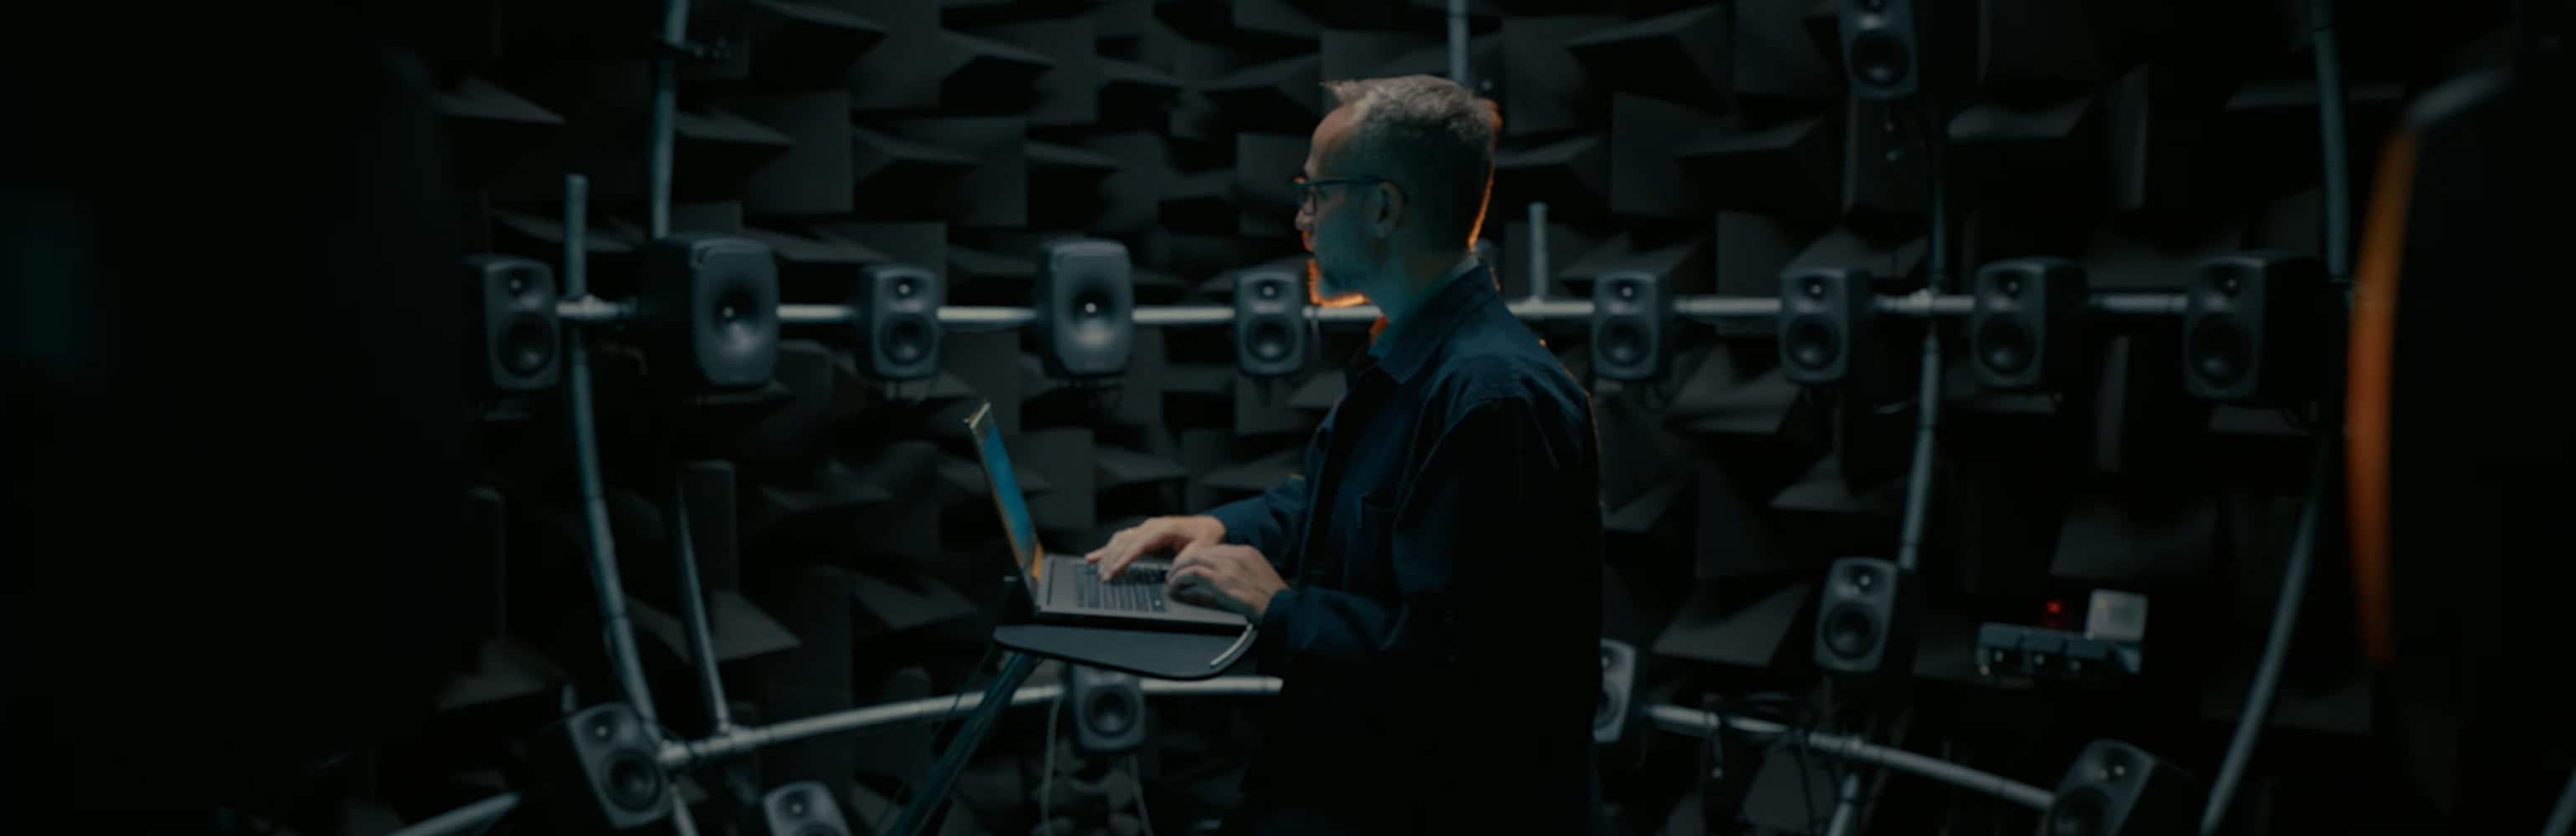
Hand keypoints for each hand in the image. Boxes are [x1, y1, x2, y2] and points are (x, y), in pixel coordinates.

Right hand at [1085, 515, 1226, 579]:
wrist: (1209, 526)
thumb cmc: (1206, 537)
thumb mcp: (1201, 549)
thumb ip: (1184, 561)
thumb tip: (1170, 575)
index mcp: (1163, 529)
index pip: (1138, 545)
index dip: (1124, 559)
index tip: (1113, 572)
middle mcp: (1150, 526)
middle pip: (1124, 542)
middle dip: (1112, 560)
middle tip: (1103, 578)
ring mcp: (1145, 529)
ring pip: (1119, 540)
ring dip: (1107, 555)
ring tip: (1098, 571)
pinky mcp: (1143, 534)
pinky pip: (1121, 541)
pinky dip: (1107, 550)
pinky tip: (1093, 557)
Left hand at [1166, 542, 1288, 620]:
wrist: (1282, 607)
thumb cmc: (1272, 599)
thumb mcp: (1257, 577)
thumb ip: (1238, 574)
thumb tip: (1217, 582)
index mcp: (1246, 552)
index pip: (1215, 549)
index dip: (1199, 557)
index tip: (1190, 566)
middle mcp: (1236, 554)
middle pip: (1201, 551)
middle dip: (1184, 561)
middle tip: (1174, 572)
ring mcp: (1228, 566)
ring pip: (1193, 559)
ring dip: (1178, 569)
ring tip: (1171, 578)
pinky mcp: (1221, 580)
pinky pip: (1193, 573)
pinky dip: (1181, 577)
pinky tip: (1175, 584)